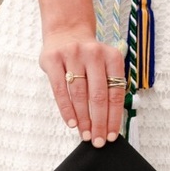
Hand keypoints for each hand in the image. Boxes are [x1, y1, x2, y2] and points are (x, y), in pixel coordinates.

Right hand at [40, 27, 126, 146]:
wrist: (66, 30)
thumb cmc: (88, 55)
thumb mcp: (105, 63)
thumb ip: (109, 85)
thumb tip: (110, 122)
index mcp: (112, 57)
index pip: (116, 92)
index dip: (115, 116)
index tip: (112, 134)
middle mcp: (94, 54)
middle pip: (99, 95)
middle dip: (99, 122)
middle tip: (98, 140)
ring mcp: (72, 55)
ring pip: (80, 94)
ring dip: (83, 119)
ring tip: (85, 134)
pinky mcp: (53, 59)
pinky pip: (60, 90)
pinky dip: (66, 109)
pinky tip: (71, 122)